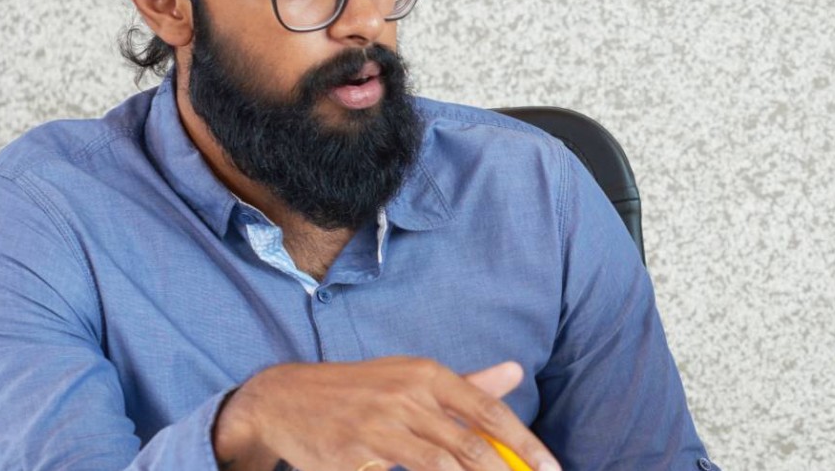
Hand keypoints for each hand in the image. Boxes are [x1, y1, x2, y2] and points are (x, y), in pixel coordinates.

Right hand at [213, 357, 559, 470]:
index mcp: (426, 375)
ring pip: (439, 468)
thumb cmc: (361, 391)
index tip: (550, 469)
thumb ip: (465, 385)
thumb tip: (515, 372)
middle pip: (469, 445)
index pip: (488, 412)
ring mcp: (376, 429)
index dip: (524, 444)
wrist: (283, 399)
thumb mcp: (411, 378)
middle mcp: (405, 398)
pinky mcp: (352, 457)